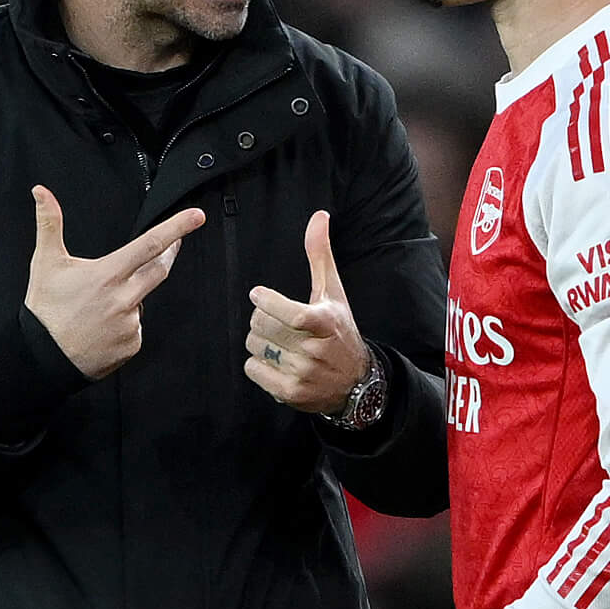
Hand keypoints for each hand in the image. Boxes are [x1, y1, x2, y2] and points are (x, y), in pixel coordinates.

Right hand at [24, 186, 205, 379]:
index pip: (149, 245)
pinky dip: (125, 323)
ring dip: (131, 296)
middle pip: (159, 269)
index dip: (176, 228)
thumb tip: (41, 192)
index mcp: (108, 275)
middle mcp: (124, 299)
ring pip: (142, 300)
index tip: (196, 217)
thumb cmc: (45, 310)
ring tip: (99, 307)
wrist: (43, 358)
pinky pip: (136, 327)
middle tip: (169, 246)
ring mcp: (131, 324)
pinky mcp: (133, 344)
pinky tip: (102, 327)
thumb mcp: (46, 263)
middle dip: (168, 254)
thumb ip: (49, 223)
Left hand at [244, 210, 367, 414]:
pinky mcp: (290, 392)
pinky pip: (253, 370)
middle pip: (261, 326)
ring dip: (259, 342)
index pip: (288, 313)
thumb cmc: (340, 330)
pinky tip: (275, 361)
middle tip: (272, 320)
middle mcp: (315, 350)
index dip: (266, 302)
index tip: (257, 295)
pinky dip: (257, 364)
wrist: (356, 382)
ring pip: (254, 347)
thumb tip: (318, 216)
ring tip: (277, 342)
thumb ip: (321, 255)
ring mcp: (302, 373)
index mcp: (325, 323)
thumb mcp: (334, 293)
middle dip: (260, 319)